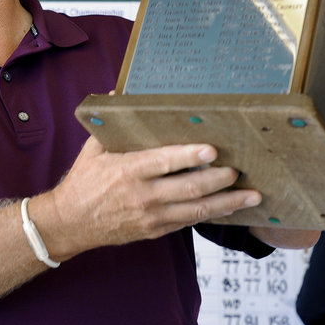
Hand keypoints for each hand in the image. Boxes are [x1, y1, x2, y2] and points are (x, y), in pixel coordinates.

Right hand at [39, 137, 262, 259]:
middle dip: (219, 179)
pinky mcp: (155, 230)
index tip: (212, 150)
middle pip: (189, 188)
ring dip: (227, 202)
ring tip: (253, 195)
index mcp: (127, 171)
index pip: (164, 162)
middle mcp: (143, 196)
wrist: (71, 223)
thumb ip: (111, 125)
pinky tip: (231, 207)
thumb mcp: (93, 150)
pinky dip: (212, 214)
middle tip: (241, 170)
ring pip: (196, 209)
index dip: (190, 156)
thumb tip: (120, 93)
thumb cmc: (83, 183)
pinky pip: (189, 221)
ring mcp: (151, 216)